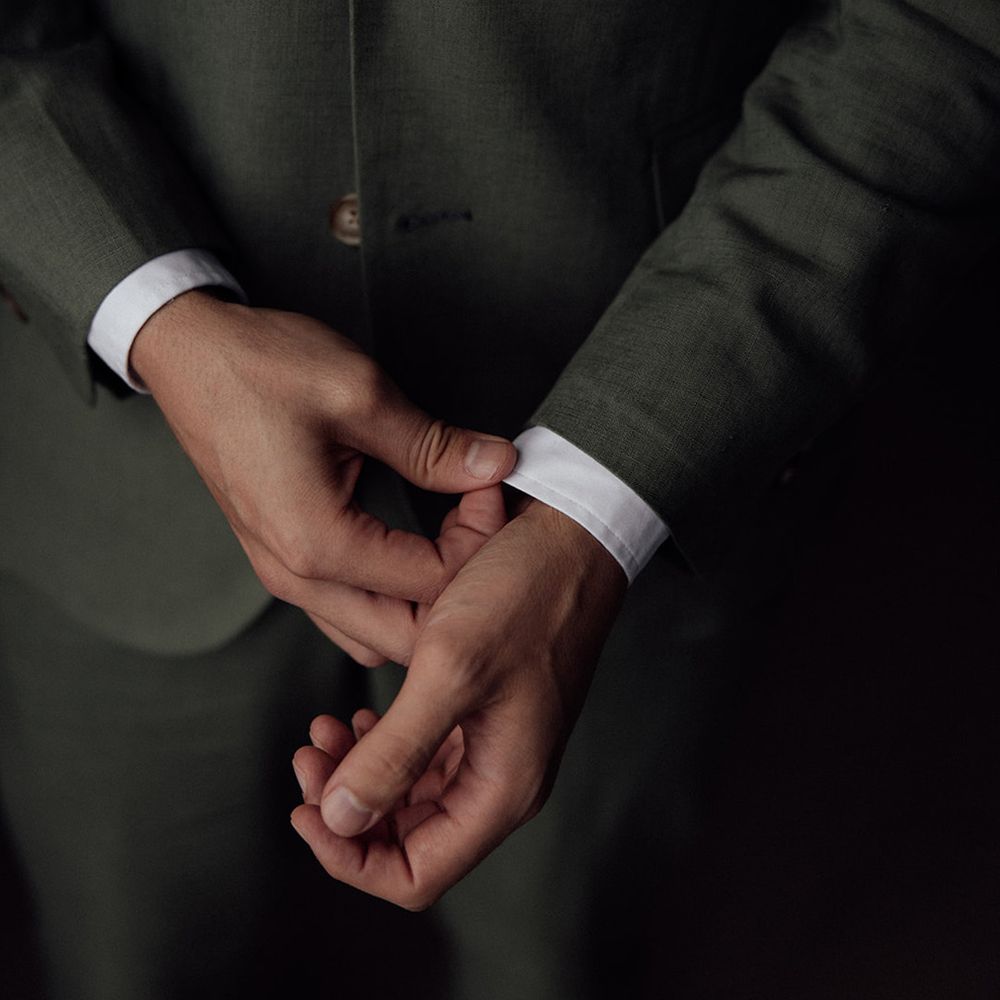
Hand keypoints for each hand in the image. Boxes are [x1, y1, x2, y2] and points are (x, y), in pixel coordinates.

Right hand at [131, 290, 515, 661]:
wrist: (189, 354)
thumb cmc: (260, 367)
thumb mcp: (361, 395)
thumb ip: (434, 446)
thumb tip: (497, 467)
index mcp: (317, 543)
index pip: (432, 583)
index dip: (479, 538)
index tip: (489, 484)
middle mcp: (295, 576)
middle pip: (406, 635)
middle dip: (457, 589)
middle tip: (477, 519)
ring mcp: (283, 574)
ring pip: (374, 633)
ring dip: (423, 601)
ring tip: (451, 536)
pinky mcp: (282, 559)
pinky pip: (348, 610)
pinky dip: (391, 596)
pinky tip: (414, 548)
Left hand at [290, 499, 626, 908]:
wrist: (570, 536)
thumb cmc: (523, 595)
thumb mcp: (449, 670)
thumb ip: (395, 754)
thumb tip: (340, 819)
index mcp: (503, 788)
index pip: (416, 875)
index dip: (350, 857)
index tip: (304, 809)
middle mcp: (503, 779)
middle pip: (410, 839)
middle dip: (348, 809)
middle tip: (306, 758)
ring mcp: (497, 746)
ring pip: (413, 796)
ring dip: (362, 775)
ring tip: (324, 730)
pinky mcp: (488, 713)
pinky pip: (428, 755)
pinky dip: (386, 745)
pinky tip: (362, 716)